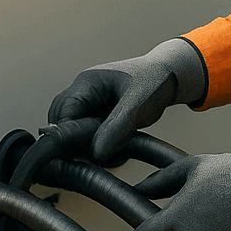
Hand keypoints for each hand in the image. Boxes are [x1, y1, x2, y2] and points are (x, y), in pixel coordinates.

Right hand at [49, 38, 206, 160]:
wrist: (170, 76)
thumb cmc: (155, 81)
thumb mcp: (138, 106)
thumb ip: (117, 128)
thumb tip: (95, 153)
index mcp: (87, 82)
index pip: (63, 112)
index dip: (68, 135)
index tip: (80, 153)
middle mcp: (83, 92)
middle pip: (60, 121)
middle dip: (75, 140)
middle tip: (97, 155)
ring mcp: (88, 103)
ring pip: (72, 129)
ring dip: (86, 144)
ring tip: (112, 151)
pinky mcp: (96, 114)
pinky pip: (86, 133)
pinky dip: (97, 144)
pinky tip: (116, 149)